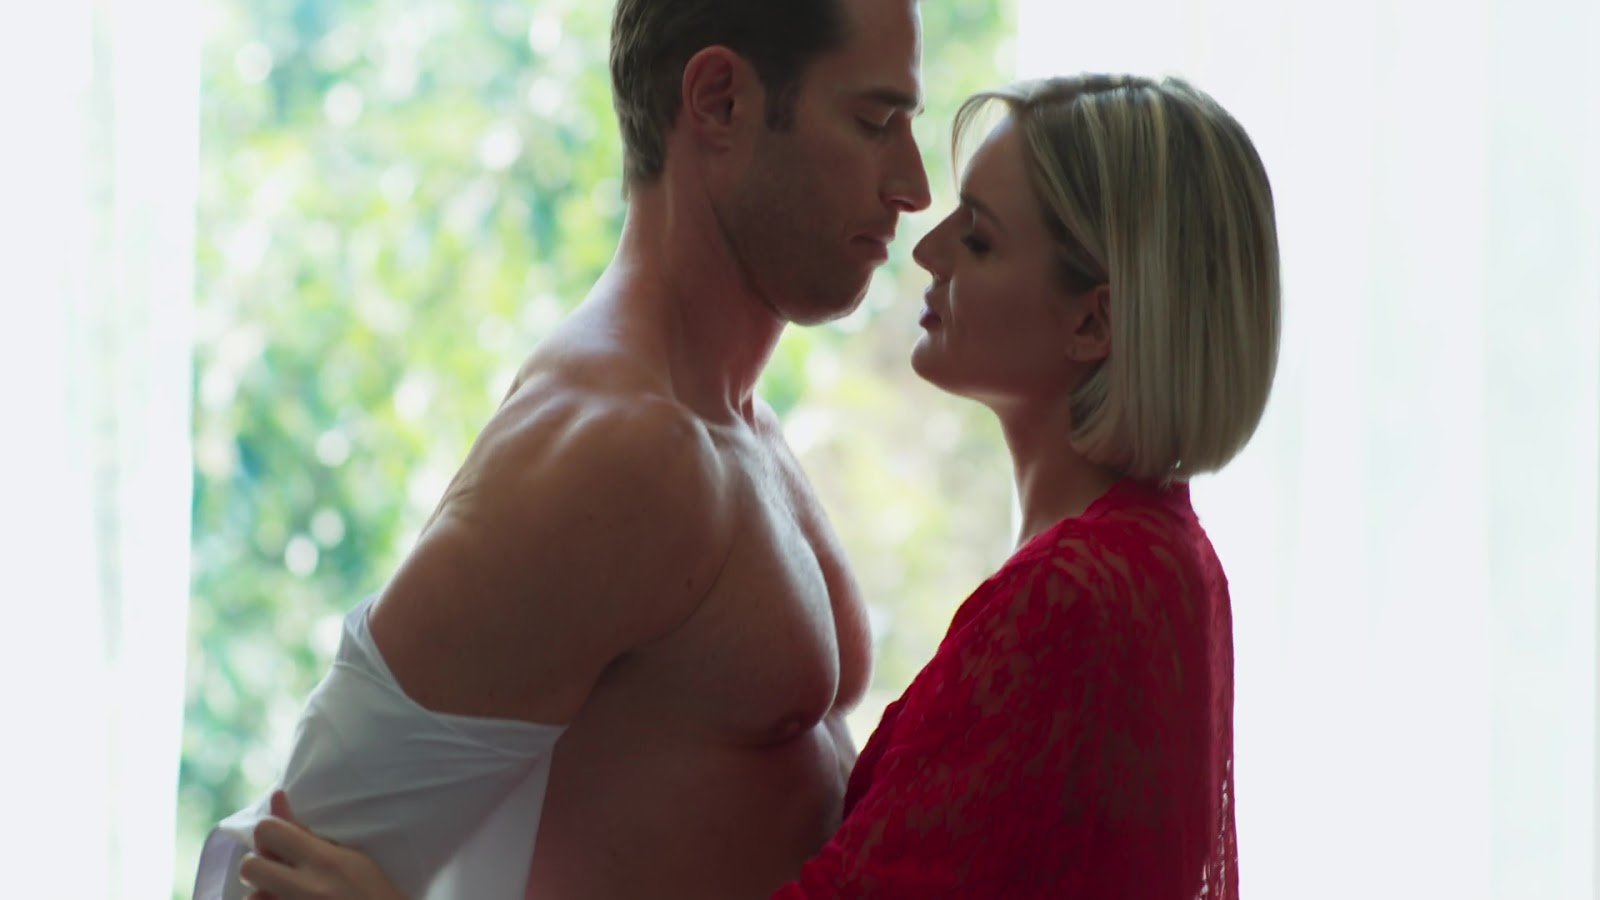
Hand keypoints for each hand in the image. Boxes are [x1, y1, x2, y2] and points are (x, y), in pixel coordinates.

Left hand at [239, 790, 408, 899]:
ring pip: (252, 896)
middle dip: (258, 865)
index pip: (267, 831)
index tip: (281, 838)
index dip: (269, 831)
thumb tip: (276, 796)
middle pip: (249, 866)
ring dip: (264, 892)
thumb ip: (307, 833)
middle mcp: (305, 888)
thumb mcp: (350, 857)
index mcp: (324, 860)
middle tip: (277, 870)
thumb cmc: (374, 891)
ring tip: (288, 893)